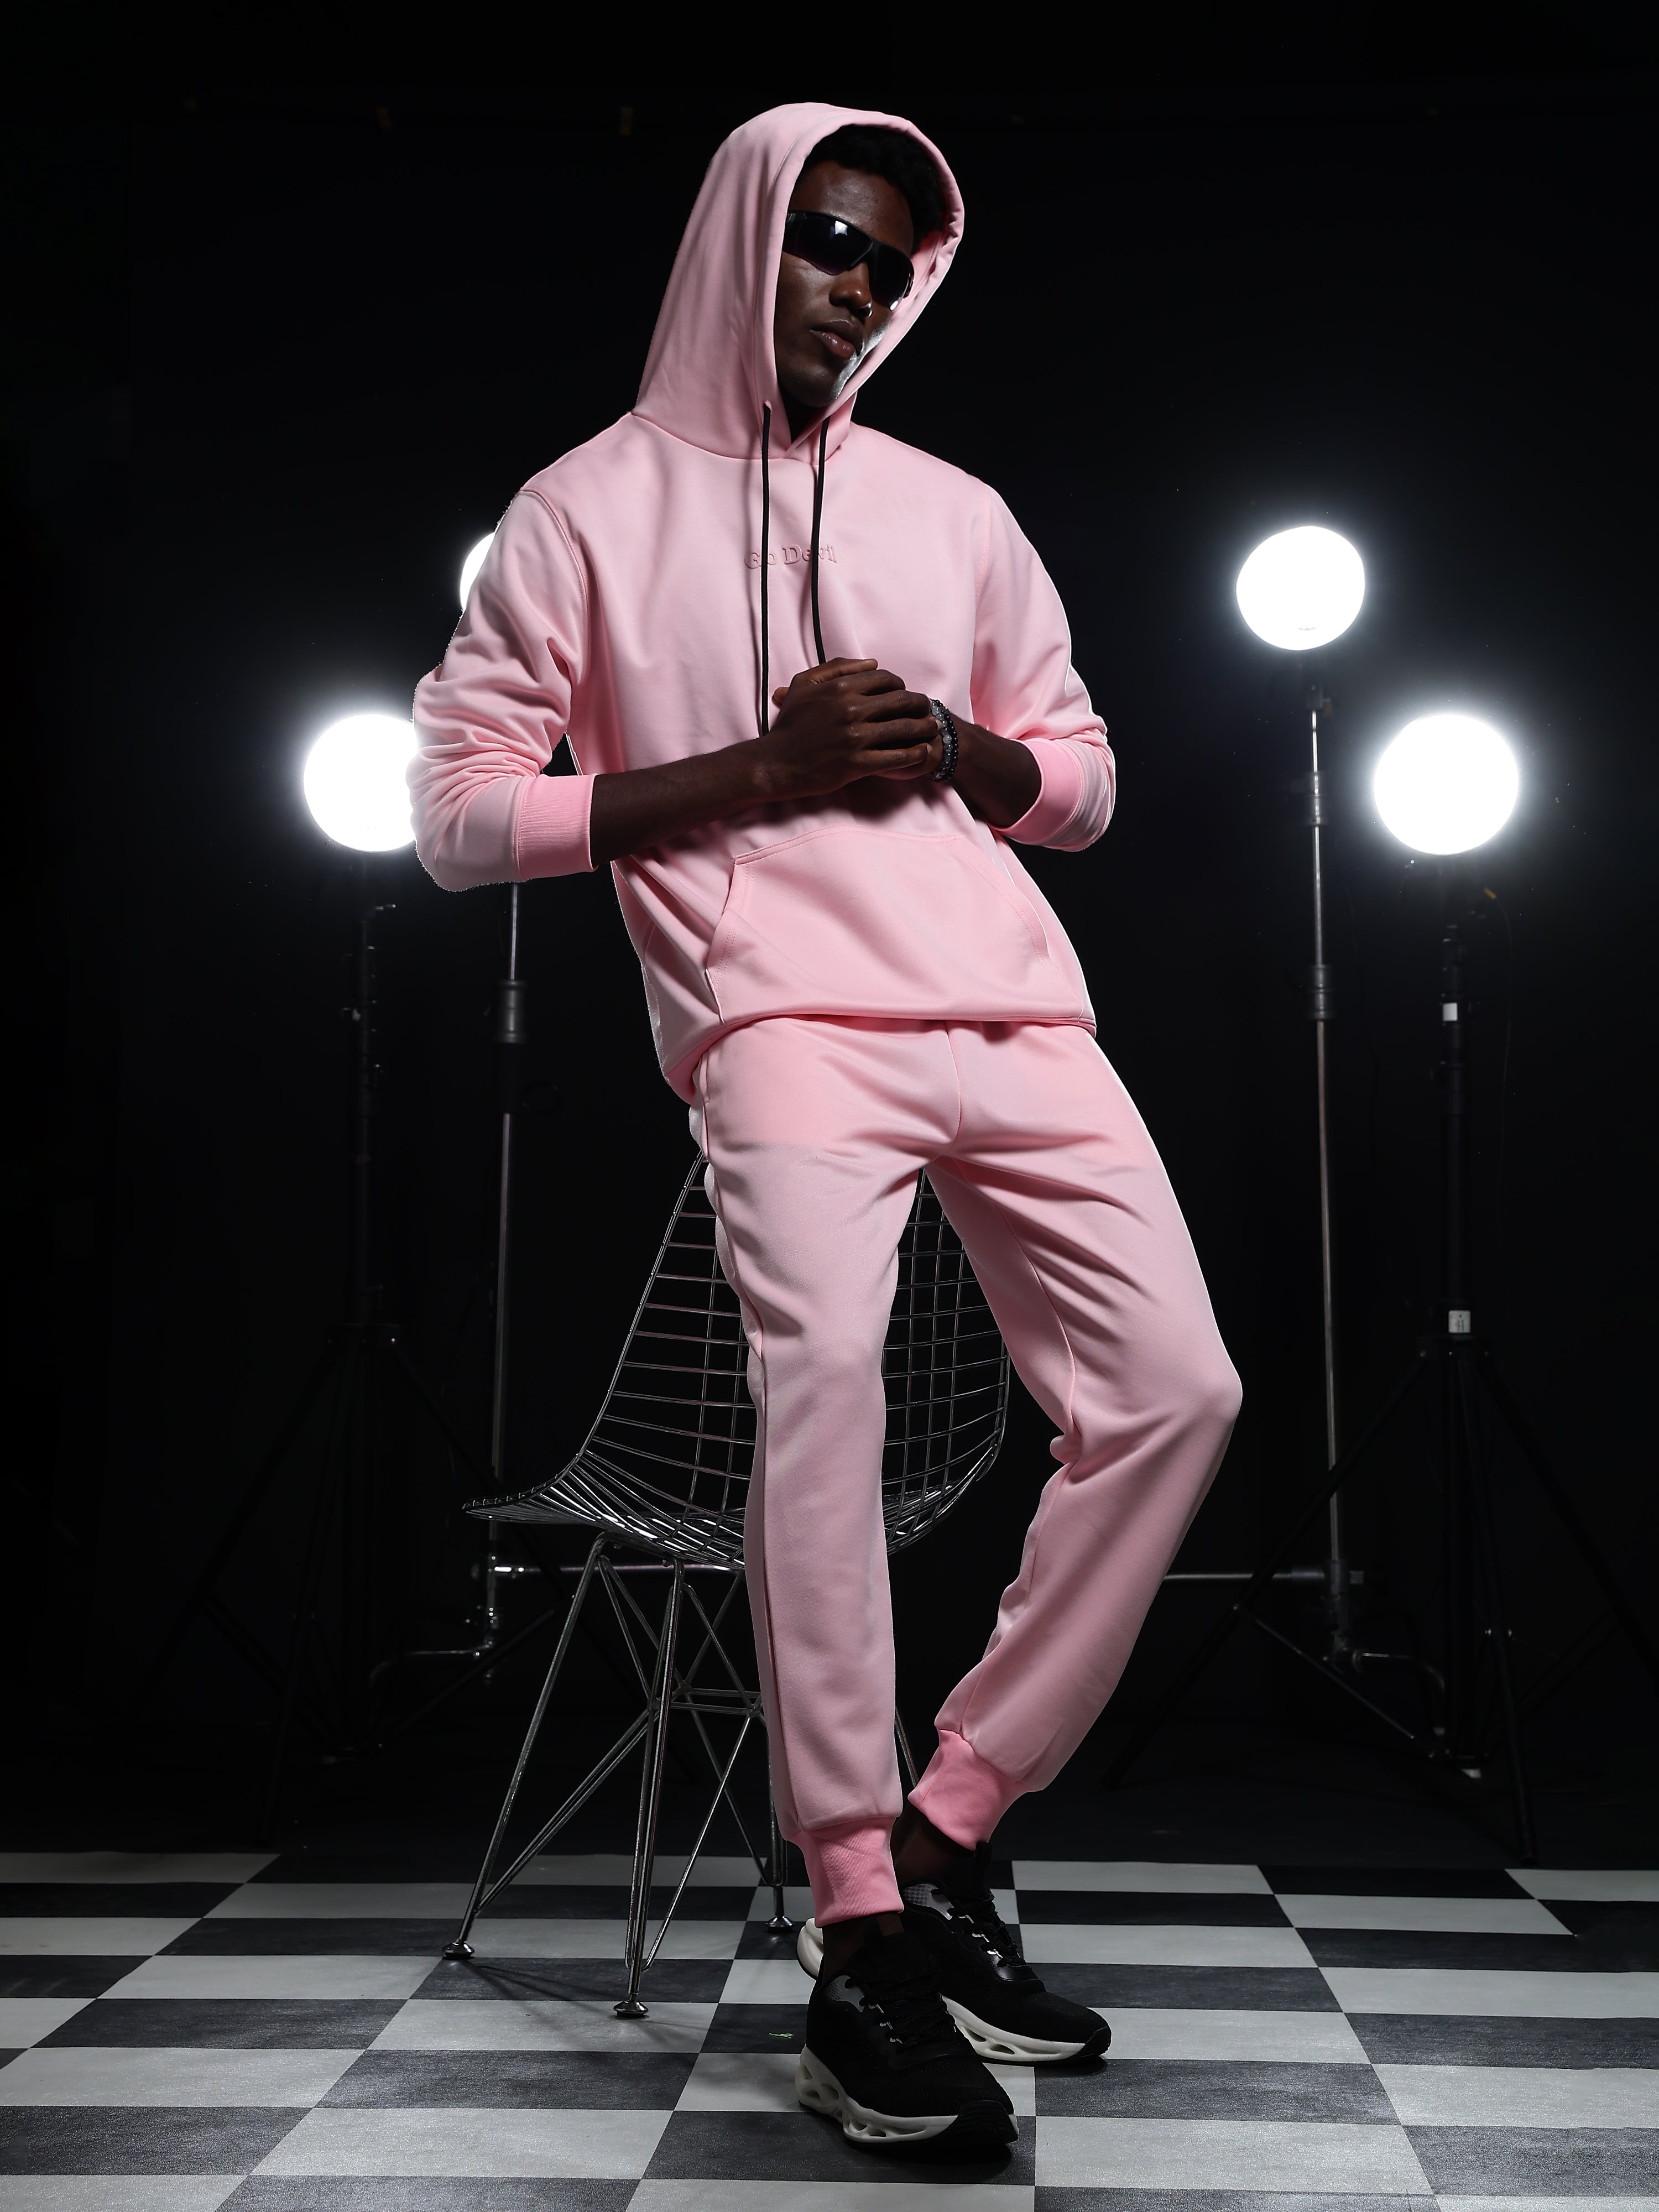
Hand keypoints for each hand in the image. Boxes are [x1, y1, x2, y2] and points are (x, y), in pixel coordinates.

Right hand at [757, 659, 940, 800]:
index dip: (901, 685)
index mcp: (841, 688)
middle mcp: (851, 710)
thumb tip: (871, 662)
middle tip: (928, 710)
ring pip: (904, 729)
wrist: (774, 763)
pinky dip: (914, 753)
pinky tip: (922, 751)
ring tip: (932, 729)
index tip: (904, 694)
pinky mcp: (857, 764)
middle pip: (902, 701)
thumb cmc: (789, 725)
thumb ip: (836, 668)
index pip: (886, 679)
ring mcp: (855, 738)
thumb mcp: (803, 685)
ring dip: (924, 727)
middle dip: (921, 704)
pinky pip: (897, 757)